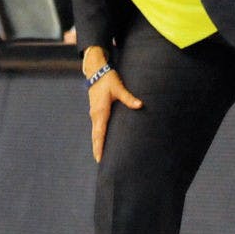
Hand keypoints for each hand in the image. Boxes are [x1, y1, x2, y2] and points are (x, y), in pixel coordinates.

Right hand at [83, 47, 141, 162]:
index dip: (99, 146)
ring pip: (95, 132)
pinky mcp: (96, 110)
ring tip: (100, 155)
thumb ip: (129, 98)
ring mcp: (94, 113)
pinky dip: (97, 136)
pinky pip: (96, 127)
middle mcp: (95, 114)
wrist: (96, 71)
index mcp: (100, 111)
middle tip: (100, 162)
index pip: (99, 133)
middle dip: (97, 149)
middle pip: (95, 136)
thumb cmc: (108, 79)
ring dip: (97, 143)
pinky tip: (101, 141)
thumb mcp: (119, 87)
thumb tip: (140, 105)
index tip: (99, 158)